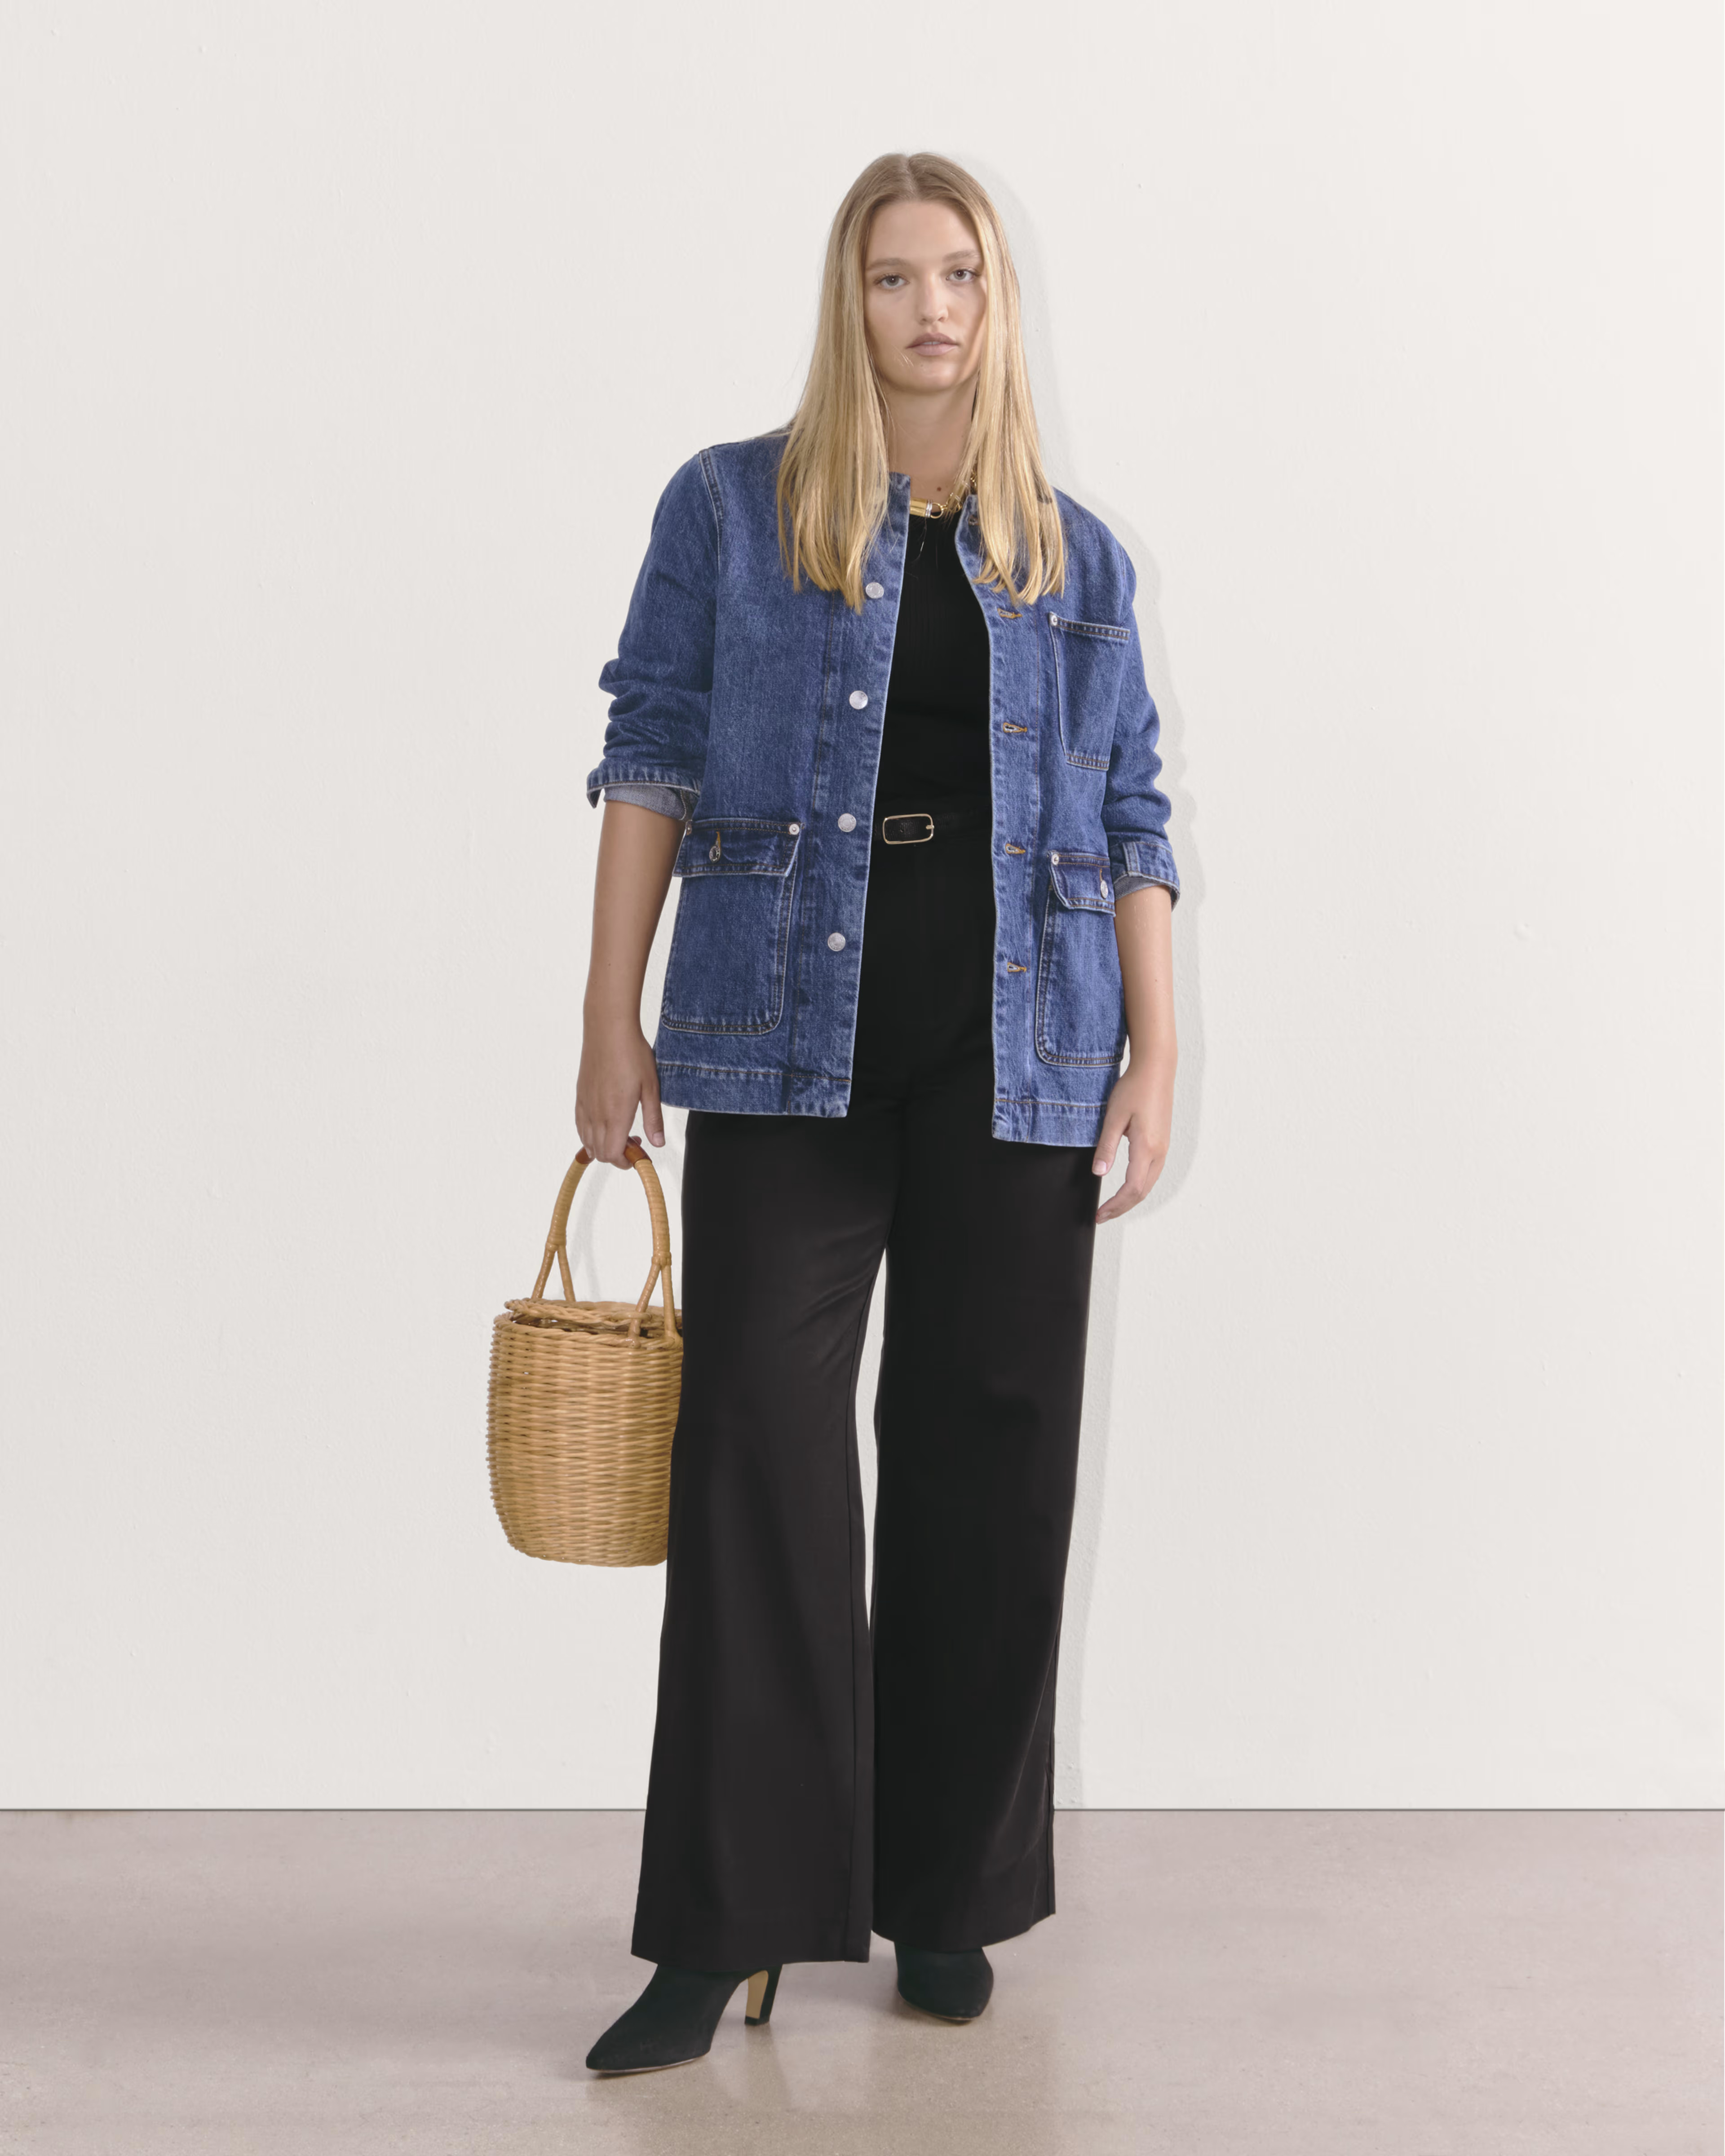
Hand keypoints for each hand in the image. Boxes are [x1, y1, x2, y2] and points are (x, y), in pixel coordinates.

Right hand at [575, 1018, 664, 1167]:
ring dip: (603, 1145)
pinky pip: (580, 1125)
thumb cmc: (632, 1054)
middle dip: (617, 1155)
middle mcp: (596, 1114)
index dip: (625, 1162)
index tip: (638, 1155)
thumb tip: (657, 1143)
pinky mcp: (580, 1096)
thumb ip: (653, 1119)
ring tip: (621, 1131)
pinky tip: (604, 1123)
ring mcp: (585, 1105)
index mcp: (615, 1115)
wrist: (608, 1029)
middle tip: (635, 1141)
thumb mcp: (651, 1088)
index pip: (612, 1155)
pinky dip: (590, 1134)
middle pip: (599, 1152)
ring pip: (587, 1141)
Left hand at [1091, 1060, 1172, 1223]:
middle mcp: (1159, 1152)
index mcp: (1146, 1148)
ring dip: (1130, 1199)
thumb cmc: (1133, 1089)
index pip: (1131, 1189)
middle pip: (1142, 1192)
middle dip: (1121, 1208)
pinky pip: (1152, 1173)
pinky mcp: (1162, 1142)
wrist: (1156, 1070)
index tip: (1098, 1214)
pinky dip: (1138, 1186)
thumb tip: (1099, 1173)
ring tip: (1111, 1206)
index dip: (1114, 1206)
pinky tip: (1126, 1187)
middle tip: (1101, 1215)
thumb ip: (1106, 1147)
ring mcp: (1163, 1148)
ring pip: (1148, 1184)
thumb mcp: (1114, 1117)